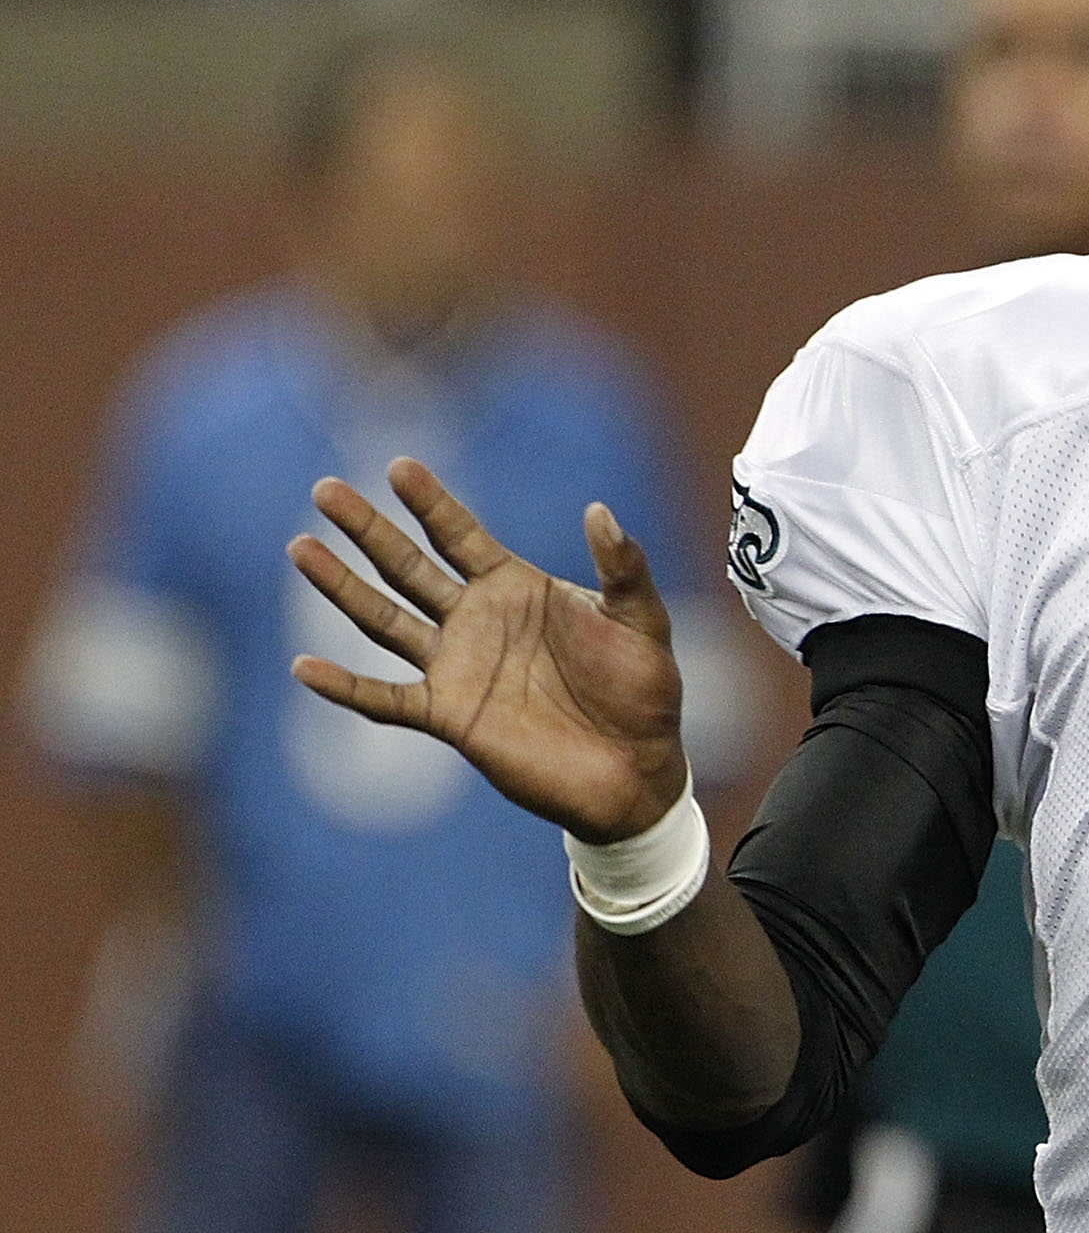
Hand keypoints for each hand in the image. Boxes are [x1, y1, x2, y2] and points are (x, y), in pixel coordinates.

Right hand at [288, 458, 687, 842]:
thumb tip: (599, 509)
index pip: (459, 534)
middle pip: (408, 566)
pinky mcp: (450, 716)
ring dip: (342, 587)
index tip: (398, 465)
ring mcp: (457, 668)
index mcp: (516, 589)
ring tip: (300, 548)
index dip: (430, 502)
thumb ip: (622, 567)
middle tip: (325, 488)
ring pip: (384, 620)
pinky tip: (304, 667)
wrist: (638, 767)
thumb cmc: (644, 690)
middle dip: (368, 529)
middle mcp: (476, 622)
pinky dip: (346, 687)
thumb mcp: (641, 620)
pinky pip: (387, 699)